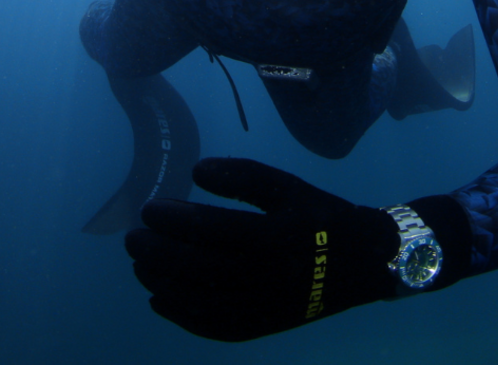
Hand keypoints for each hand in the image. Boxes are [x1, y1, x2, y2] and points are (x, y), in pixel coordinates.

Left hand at [125, 157, 399, 340]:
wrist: (364, 264)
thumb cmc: (322, 217)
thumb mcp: (288, 186)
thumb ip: (243, 175)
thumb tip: (197, 171)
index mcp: (274, 235)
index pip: (210, 230)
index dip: (173, 220)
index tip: (148, 209)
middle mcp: (266, 276)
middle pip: (198, 268)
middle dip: (157, 254)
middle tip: (132, 239)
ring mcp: (263, 307)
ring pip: (200, 302)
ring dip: (162, 284)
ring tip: (140, 266)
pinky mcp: (262, 326)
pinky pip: (215, 327)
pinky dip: (183, 317)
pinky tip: (161, 300)